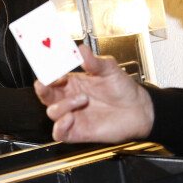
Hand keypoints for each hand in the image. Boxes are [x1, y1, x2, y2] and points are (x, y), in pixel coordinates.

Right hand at [34, 44, 153, 142]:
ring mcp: (72, 115)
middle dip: (42, 89)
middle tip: (46, 83)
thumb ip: (94, 61)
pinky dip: (60, 126)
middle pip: (45, 95)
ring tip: (83, 99)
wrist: (139, 110)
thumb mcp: (110, 70)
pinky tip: (71, 117)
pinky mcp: (77, 131)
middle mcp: (70, 99)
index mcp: (73, 83)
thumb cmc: (124, 90)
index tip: (54, 71)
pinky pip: (59, 133)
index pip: (51, 78)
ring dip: (63, 105)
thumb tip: (82, 50)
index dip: (49, 74)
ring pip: (52, 112)